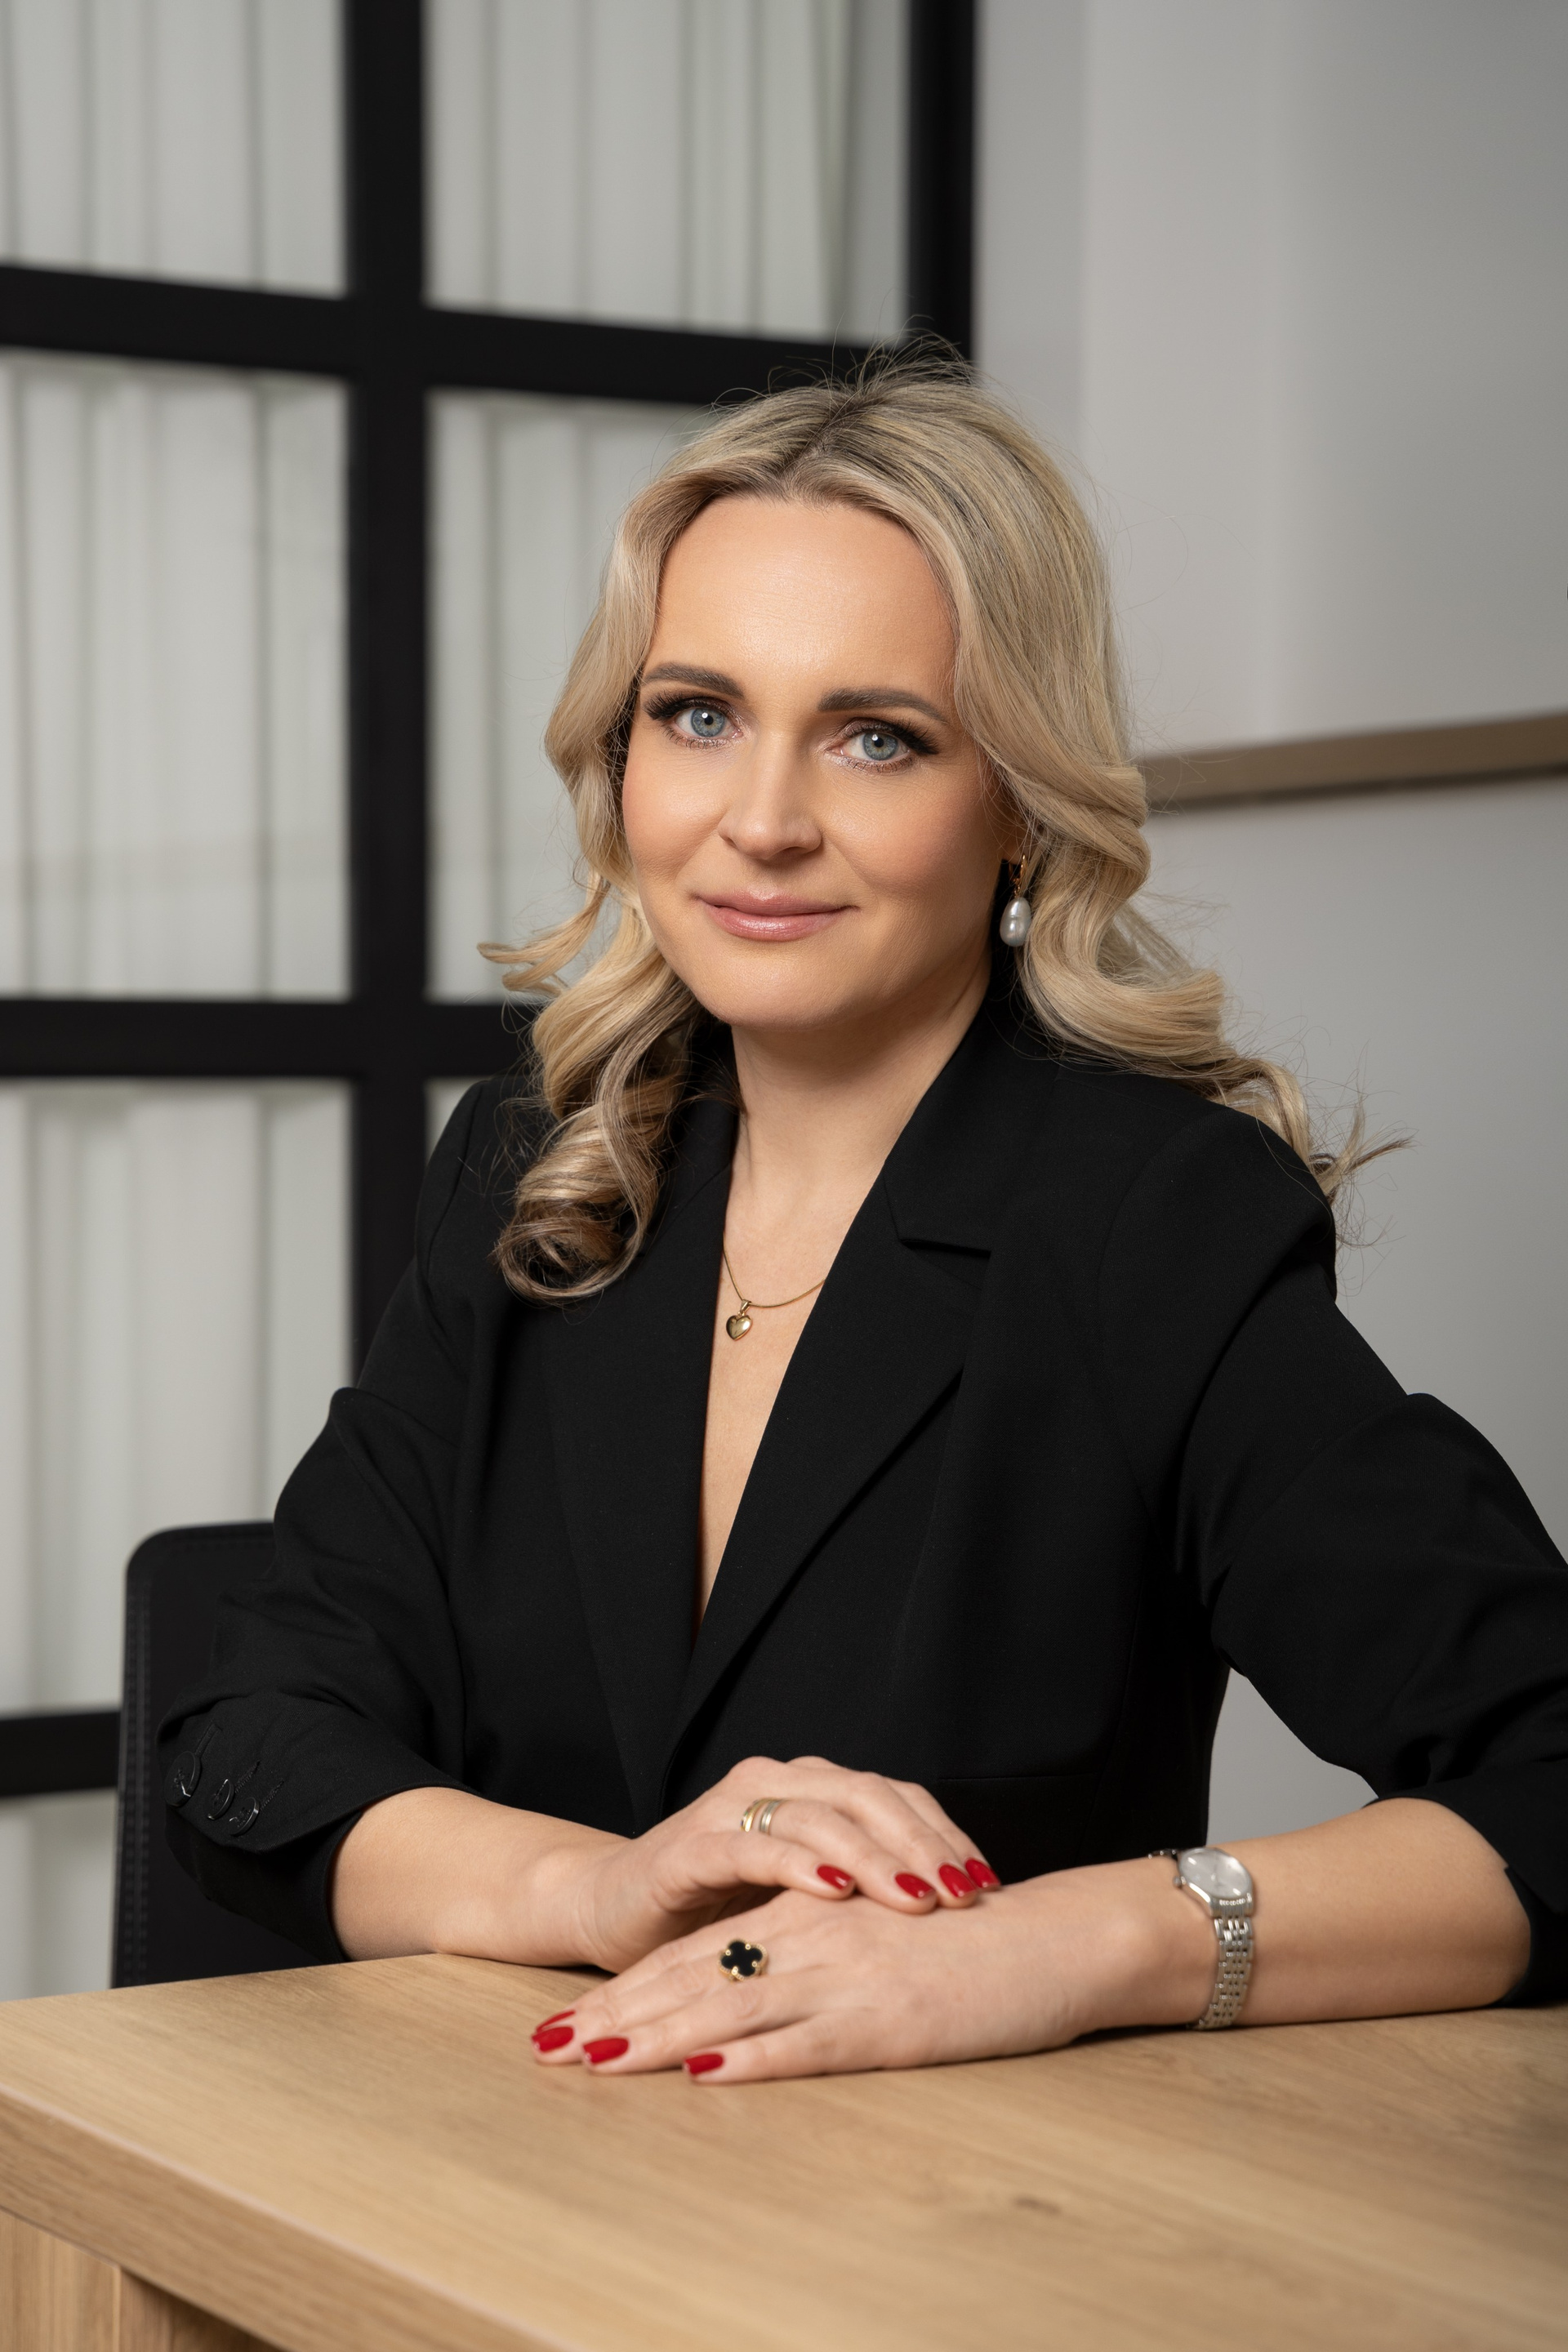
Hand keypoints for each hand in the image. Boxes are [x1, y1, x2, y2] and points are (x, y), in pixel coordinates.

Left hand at [532, 1858, 1215, 2078]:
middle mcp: (814, 1937)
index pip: (698, 1952)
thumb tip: (743, 1996)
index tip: (567, 2023)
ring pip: (733, 2004)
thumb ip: (811, 1952)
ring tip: (592, 2060)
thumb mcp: (873, 1936)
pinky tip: (704, 2075)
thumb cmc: (968, 1945)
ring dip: (657, 2034)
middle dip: (617, 2012)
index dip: (630, 1987)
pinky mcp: (886, 2019)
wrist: (1054, 1940)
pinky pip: (808, 2039)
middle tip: (546, 2045)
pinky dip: (752, 2058)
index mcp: (808, 1915)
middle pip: (695, 1975)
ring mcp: (847, 1977)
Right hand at [559, 1756, 1000, 1974]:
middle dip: (923, 1845)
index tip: (990, 1882)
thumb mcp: (806, 1902)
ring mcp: (731, 1807)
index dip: (944, 1835)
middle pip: (869, 1798)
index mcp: (811, 1789)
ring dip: (874, 1856)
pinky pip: (751, 1845)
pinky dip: (797, 1863)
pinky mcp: (690, 1844)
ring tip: (918, 1894)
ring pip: (820, 1816)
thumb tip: (956, 1914)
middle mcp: (775, 1783)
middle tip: (968, 1891)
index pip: (896, 1798)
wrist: (612, 1910)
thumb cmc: (719, 1911)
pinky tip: (834, 1889)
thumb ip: (863, 1890)